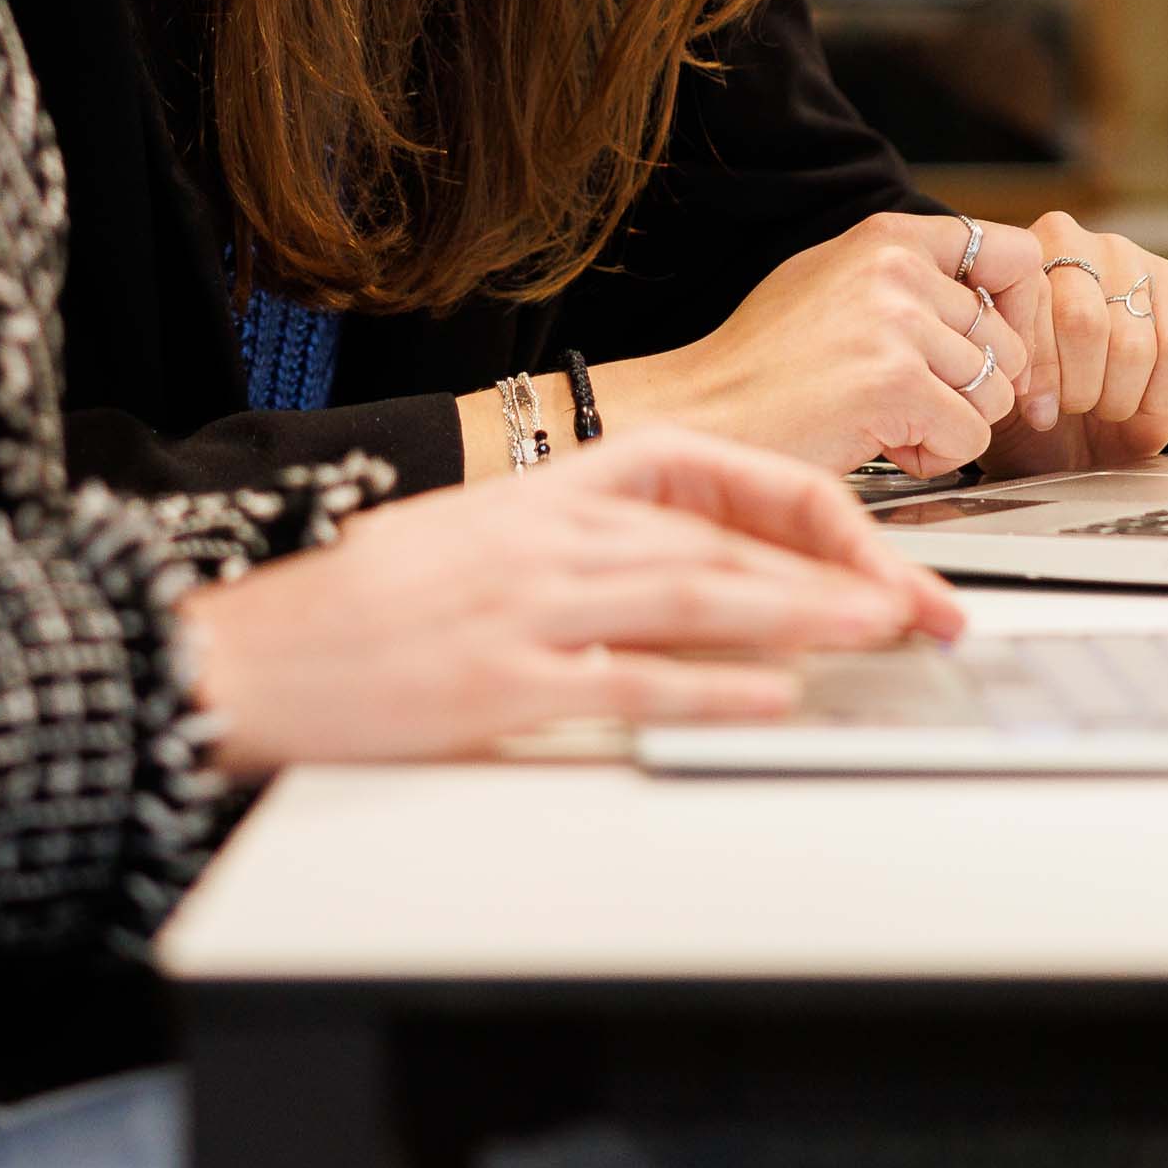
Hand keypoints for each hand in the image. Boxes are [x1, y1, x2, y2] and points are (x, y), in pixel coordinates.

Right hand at [171, 432, 963, 770]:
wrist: (240, 653)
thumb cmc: (356, 607)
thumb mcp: (476, 545)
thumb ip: (582, 553)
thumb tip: (703, 587)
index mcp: (547, 492)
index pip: (706, 473)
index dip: (806, 509)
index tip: (876, 550)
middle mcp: (546, 537)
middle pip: (724, 538)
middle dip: (842, 571)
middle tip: (927, 604)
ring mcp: (524, 608)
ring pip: (695, 594)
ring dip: (803, 612)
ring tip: (885, 630)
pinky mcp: (498, 686)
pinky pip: (627, 681)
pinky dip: (711, 686)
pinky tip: (775, 694)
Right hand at [584, 211, 1026, 472]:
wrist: (701, 413)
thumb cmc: (759, 364)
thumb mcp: (833, 284)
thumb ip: (908, 279)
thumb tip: (983, 296)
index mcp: (888, 239)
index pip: (1018, 256)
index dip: (1020, 312)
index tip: (996, 349)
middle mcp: (897, 270)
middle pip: (1009, 343)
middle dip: (971, 389)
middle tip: (906, 401)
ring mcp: (898, 325)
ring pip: (995, 396)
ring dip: (948, 425)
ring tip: (884, 420)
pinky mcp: (895, 384)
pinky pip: (969, 439)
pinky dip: (933, 458)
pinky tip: (879, 443)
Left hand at [975, 214, 1167, 476]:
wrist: (1080, 423)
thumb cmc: (1034, 400)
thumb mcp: (1004, 385)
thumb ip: (1000, 368)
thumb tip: (1020, 388)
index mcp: (1018, 258)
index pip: (1034, 306)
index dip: (1040, 370)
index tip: (1037, 410)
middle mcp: (1077, 243)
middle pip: (1084, 322)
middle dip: (1078, 387)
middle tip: (1073, 409)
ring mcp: (1131, 260)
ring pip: (1132, 343)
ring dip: (1117, 397)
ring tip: (1104, 408)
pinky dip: (1159, 399)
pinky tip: (1141, 407)